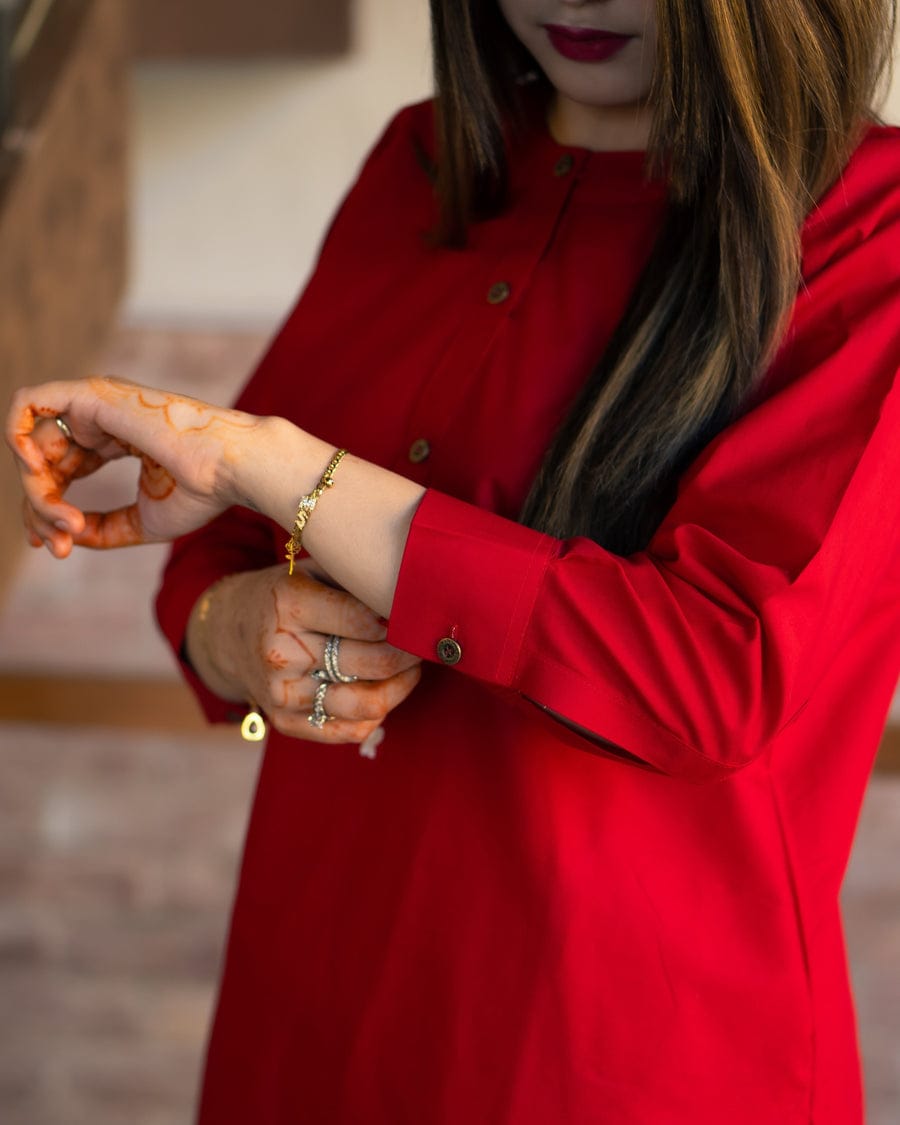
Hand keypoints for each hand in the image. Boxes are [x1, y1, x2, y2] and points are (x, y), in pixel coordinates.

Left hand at [6, 377, 265, 555]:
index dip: (47, 508)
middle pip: (44, 461)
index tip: (54, 547)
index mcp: (117, 439)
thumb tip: (67, 537)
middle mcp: (101, 418)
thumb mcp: (142, 522)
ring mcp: (94, 403)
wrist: (229, 470)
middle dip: (41, 507)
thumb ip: (103, 529)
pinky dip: (17, 438)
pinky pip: (28, 404)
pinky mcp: (90, 395)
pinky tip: (37, 472)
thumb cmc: (201, 493)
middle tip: (59, 543)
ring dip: (37, 491)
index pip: (62, 469)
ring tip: (63, 521)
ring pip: (35, 444)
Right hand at [192, 561, 421, 744]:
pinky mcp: (285, 722)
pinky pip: (349, 731)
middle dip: (410, 652)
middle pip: (373, 661)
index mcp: (287, 603)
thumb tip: (414, 594)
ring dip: (402, 686)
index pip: (365, 619)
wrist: (225, 633)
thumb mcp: (309, 571)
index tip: (420, 614)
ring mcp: (282, 692)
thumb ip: (353, 582)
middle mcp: (282, 651)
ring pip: (368, 703)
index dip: (402, 620)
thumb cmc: (282, 596)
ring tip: (412, 667)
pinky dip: (378, 715)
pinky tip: (386, 691)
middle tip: (425, 640)